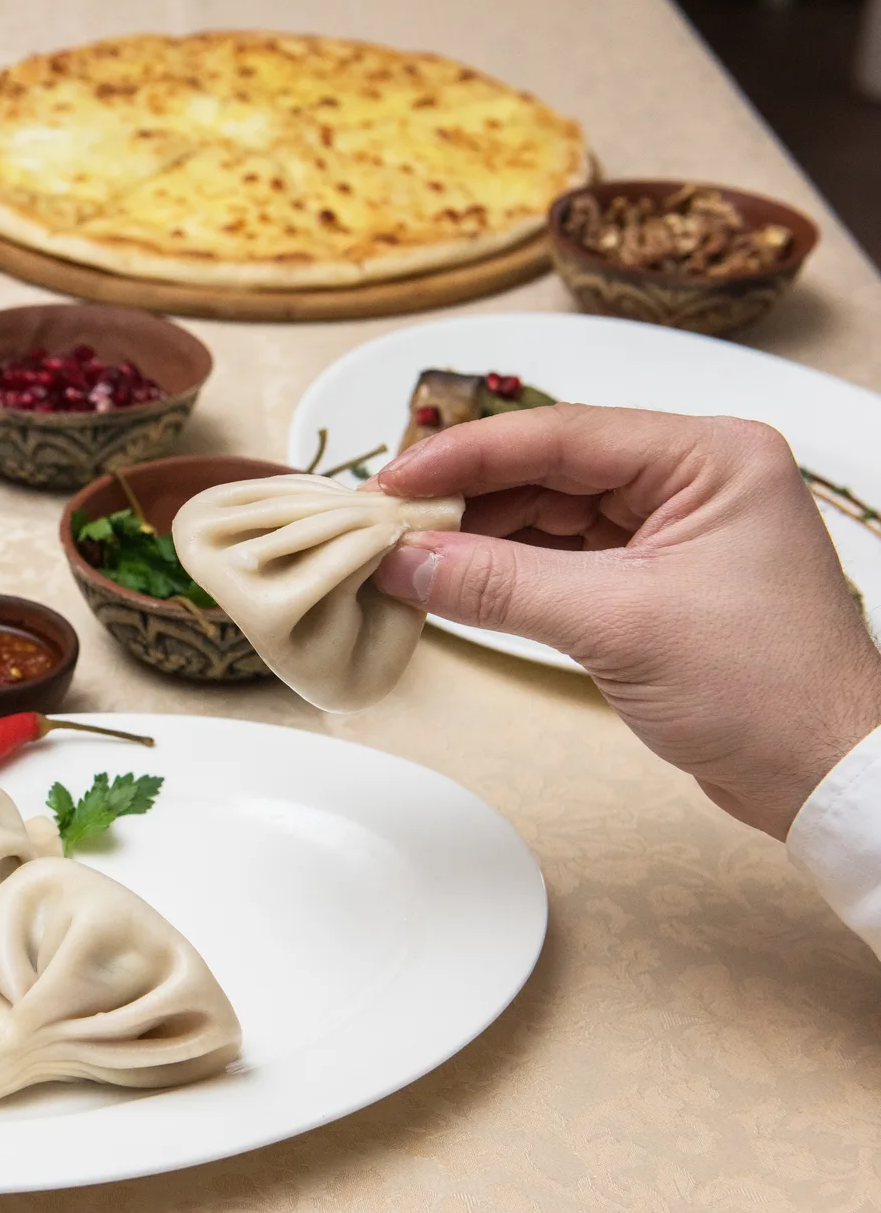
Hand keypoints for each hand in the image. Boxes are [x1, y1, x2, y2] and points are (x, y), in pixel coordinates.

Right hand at [372, 403, 880, 836]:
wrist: (826, 777)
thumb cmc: (765, 692)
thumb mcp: (616, 625)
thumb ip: (499, 584)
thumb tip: (402, 560)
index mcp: (710, 456)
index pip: (562, 435)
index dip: (465, 455)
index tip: (393, 481)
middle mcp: (695, 478)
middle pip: (549, 469)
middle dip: (465, 498)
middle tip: (386, 523)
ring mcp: (676, 528)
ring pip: (549, 512)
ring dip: (480, 536)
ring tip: (407, 556)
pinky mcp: (657, 578)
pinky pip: (563, 556)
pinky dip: (508, 570)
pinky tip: (454, 581)